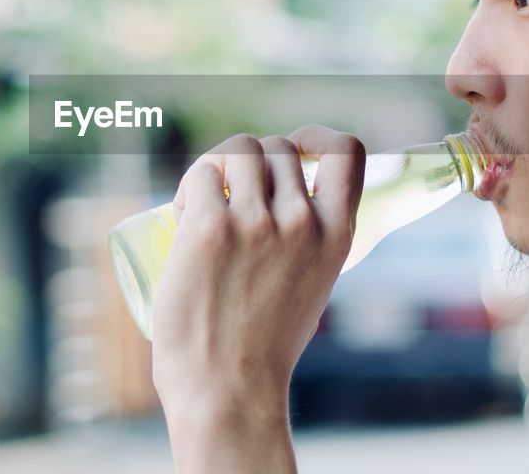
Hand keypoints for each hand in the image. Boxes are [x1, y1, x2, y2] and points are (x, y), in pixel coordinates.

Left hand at [151, 125, 365, 472]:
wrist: (227, 390)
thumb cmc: (262, 347)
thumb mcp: (311, 286)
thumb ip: (307, 243)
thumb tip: (282, 201)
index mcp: (337, 237)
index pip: (347, 153)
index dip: (319, 137)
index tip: (297, 148)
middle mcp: (303, 222)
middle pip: (278, 147)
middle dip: (252, 159)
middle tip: (228, 193)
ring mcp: (256, 223)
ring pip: (239, 151)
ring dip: (217, 167)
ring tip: (201, 202)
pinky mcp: (210, 227)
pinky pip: (200, 175)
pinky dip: (189, 185)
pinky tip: (181, 212)